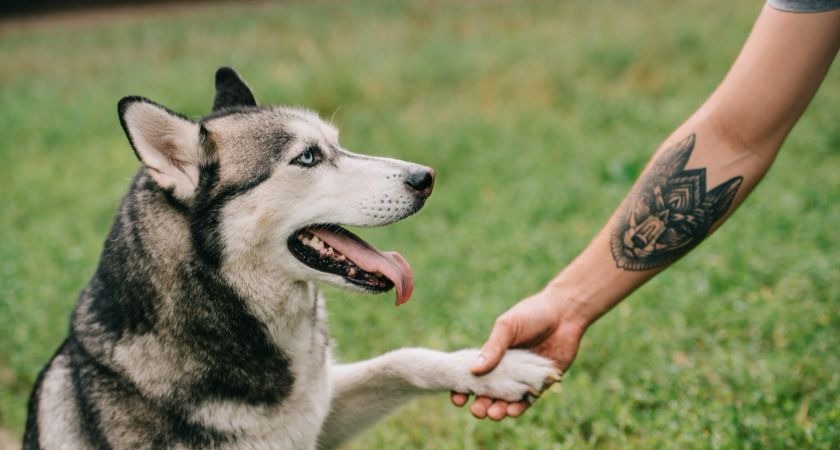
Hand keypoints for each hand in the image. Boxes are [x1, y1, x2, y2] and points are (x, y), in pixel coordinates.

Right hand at [450, 286, 587, 419]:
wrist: (565, 313)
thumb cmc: (532, 314)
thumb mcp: (507, 327)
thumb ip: (492, 348)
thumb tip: (473, 370)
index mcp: (493, 355)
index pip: (474, 376)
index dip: (463, 388)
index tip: (457, 399)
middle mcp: (506, 370)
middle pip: (488, 393)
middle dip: (480, 404)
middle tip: (476, 410)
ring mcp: (523, 378)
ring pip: (506, 401)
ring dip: (498, 410)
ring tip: (493, 414)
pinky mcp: (541, 384)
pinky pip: (528, 400)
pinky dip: (519, 408)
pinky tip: (511, 411)